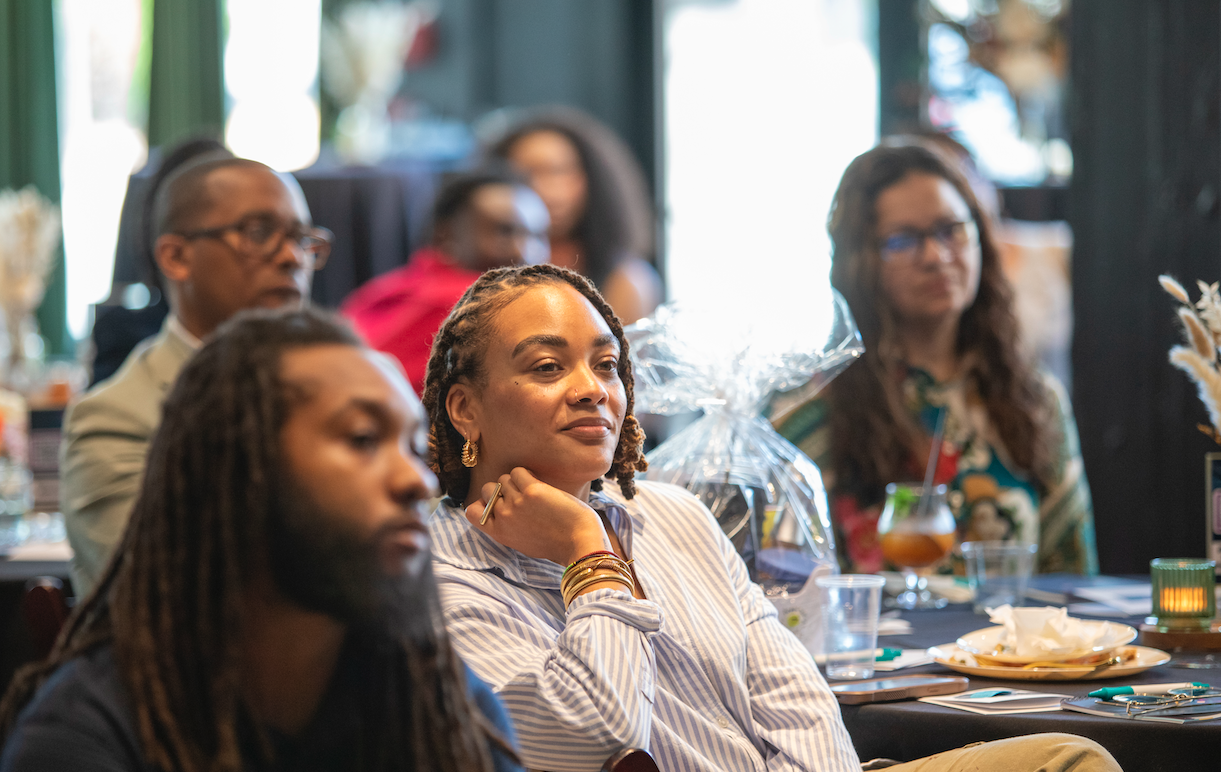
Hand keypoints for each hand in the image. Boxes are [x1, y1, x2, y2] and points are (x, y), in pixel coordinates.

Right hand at [465, 468, 611, 565]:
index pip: (471, 511)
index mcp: (499, 533)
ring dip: (516, 481)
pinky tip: (538, 484)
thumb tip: (499, 505)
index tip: (495, 503)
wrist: (579, 541)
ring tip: (532, 491)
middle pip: (488, 489)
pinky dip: (527, 474)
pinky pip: (519, 471)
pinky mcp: (531, 490)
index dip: (482, 503)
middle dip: (501, 488)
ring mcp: (516, 503)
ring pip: (504, 478)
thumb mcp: (521, 542)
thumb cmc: (555, 543)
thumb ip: (507, 526)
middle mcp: (503, 517)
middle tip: (519, 494)